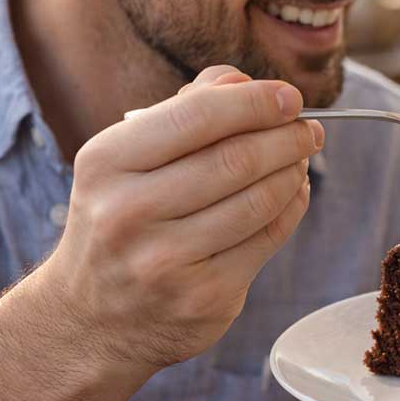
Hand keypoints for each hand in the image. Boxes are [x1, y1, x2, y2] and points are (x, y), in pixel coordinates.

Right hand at [41, 66, 323, 369]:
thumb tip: (245, 80)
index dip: (256, 101)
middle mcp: (129, 212)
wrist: (89, 320)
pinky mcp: (204, 297)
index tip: (290, 96)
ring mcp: (166, 261)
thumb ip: (184, 111)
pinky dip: (291, 209)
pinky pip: (267, 240)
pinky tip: (293, 193)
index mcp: (106, 163)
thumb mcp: (125, 161)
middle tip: (310, 129)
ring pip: (259, 201)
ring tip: (301, 158)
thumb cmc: (119, 221)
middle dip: (287, 137)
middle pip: (237, 159)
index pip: (199, 116)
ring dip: (294, 172)